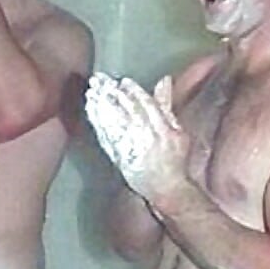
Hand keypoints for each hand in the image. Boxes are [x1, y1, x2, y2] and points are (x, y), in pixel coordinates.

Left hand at [85, 72, 188, 201]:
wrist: (166, 188)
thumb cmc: (174, 159)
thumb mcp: (178, 130)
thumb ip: (167, 105)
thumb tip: (164, 80)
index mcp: (164, 129)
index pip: (146, 104)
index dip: (132, 91)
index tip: (122, 81)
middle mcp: (148, 138)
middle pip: (127, 111)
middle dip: (112, 94)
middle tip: (99, 80)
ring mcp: (132, 149)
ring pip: (115, 123)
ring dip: (101, 106)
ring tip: (91, 91)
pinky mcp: (120, 158)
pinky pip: (107, 138)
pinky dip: (98, 123)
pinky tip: (91, 110)